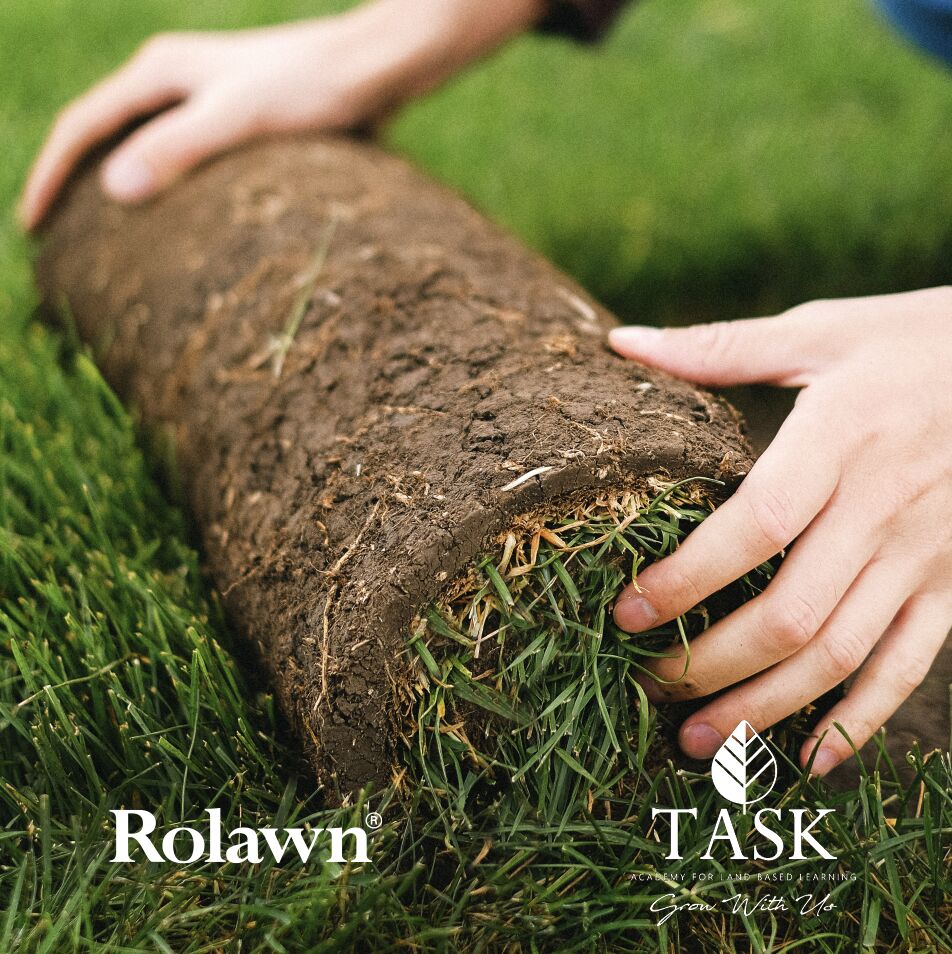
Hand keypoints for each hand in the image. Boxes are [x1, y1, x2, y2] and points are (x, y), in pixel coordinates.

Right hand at [18, 0, 543, 228]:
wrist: (377, 67)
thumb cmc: (314, 86)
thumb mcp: (241, 116)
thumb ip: (180, 148)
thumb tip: (114, 189)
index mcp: (161, 72)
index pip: (82, 126)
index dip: (51, 178)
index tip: (32, 230)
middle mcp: (176, 79)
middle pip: (105, 133)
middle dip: (75, 183)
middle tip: (58, 241)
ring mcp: (208, 97)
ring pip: (144, 146)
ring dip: (120, 187)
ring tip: (106, 239)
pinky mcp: (241, 118)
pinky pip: (184, 157)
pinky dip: (166, 188)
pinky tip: (180, 224)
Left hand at [609, 288, 951, 774]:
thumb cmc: (918, 341)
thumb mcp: (822, 329)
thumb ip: (719, 348)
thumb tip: (622, 343)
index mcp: (842, 439)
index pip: (756, 527)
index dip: (688, 578)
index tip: (626, 611)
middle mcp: (885, 509)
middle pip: (792, 612)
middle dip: (711, 663)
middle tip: (645, 685)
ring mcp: (926, 556)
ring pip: (841, 654)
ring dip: (765, 707)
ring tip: (697, 741)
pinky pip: (908, 665)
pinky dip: (861, 719)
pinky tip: (810, 758)